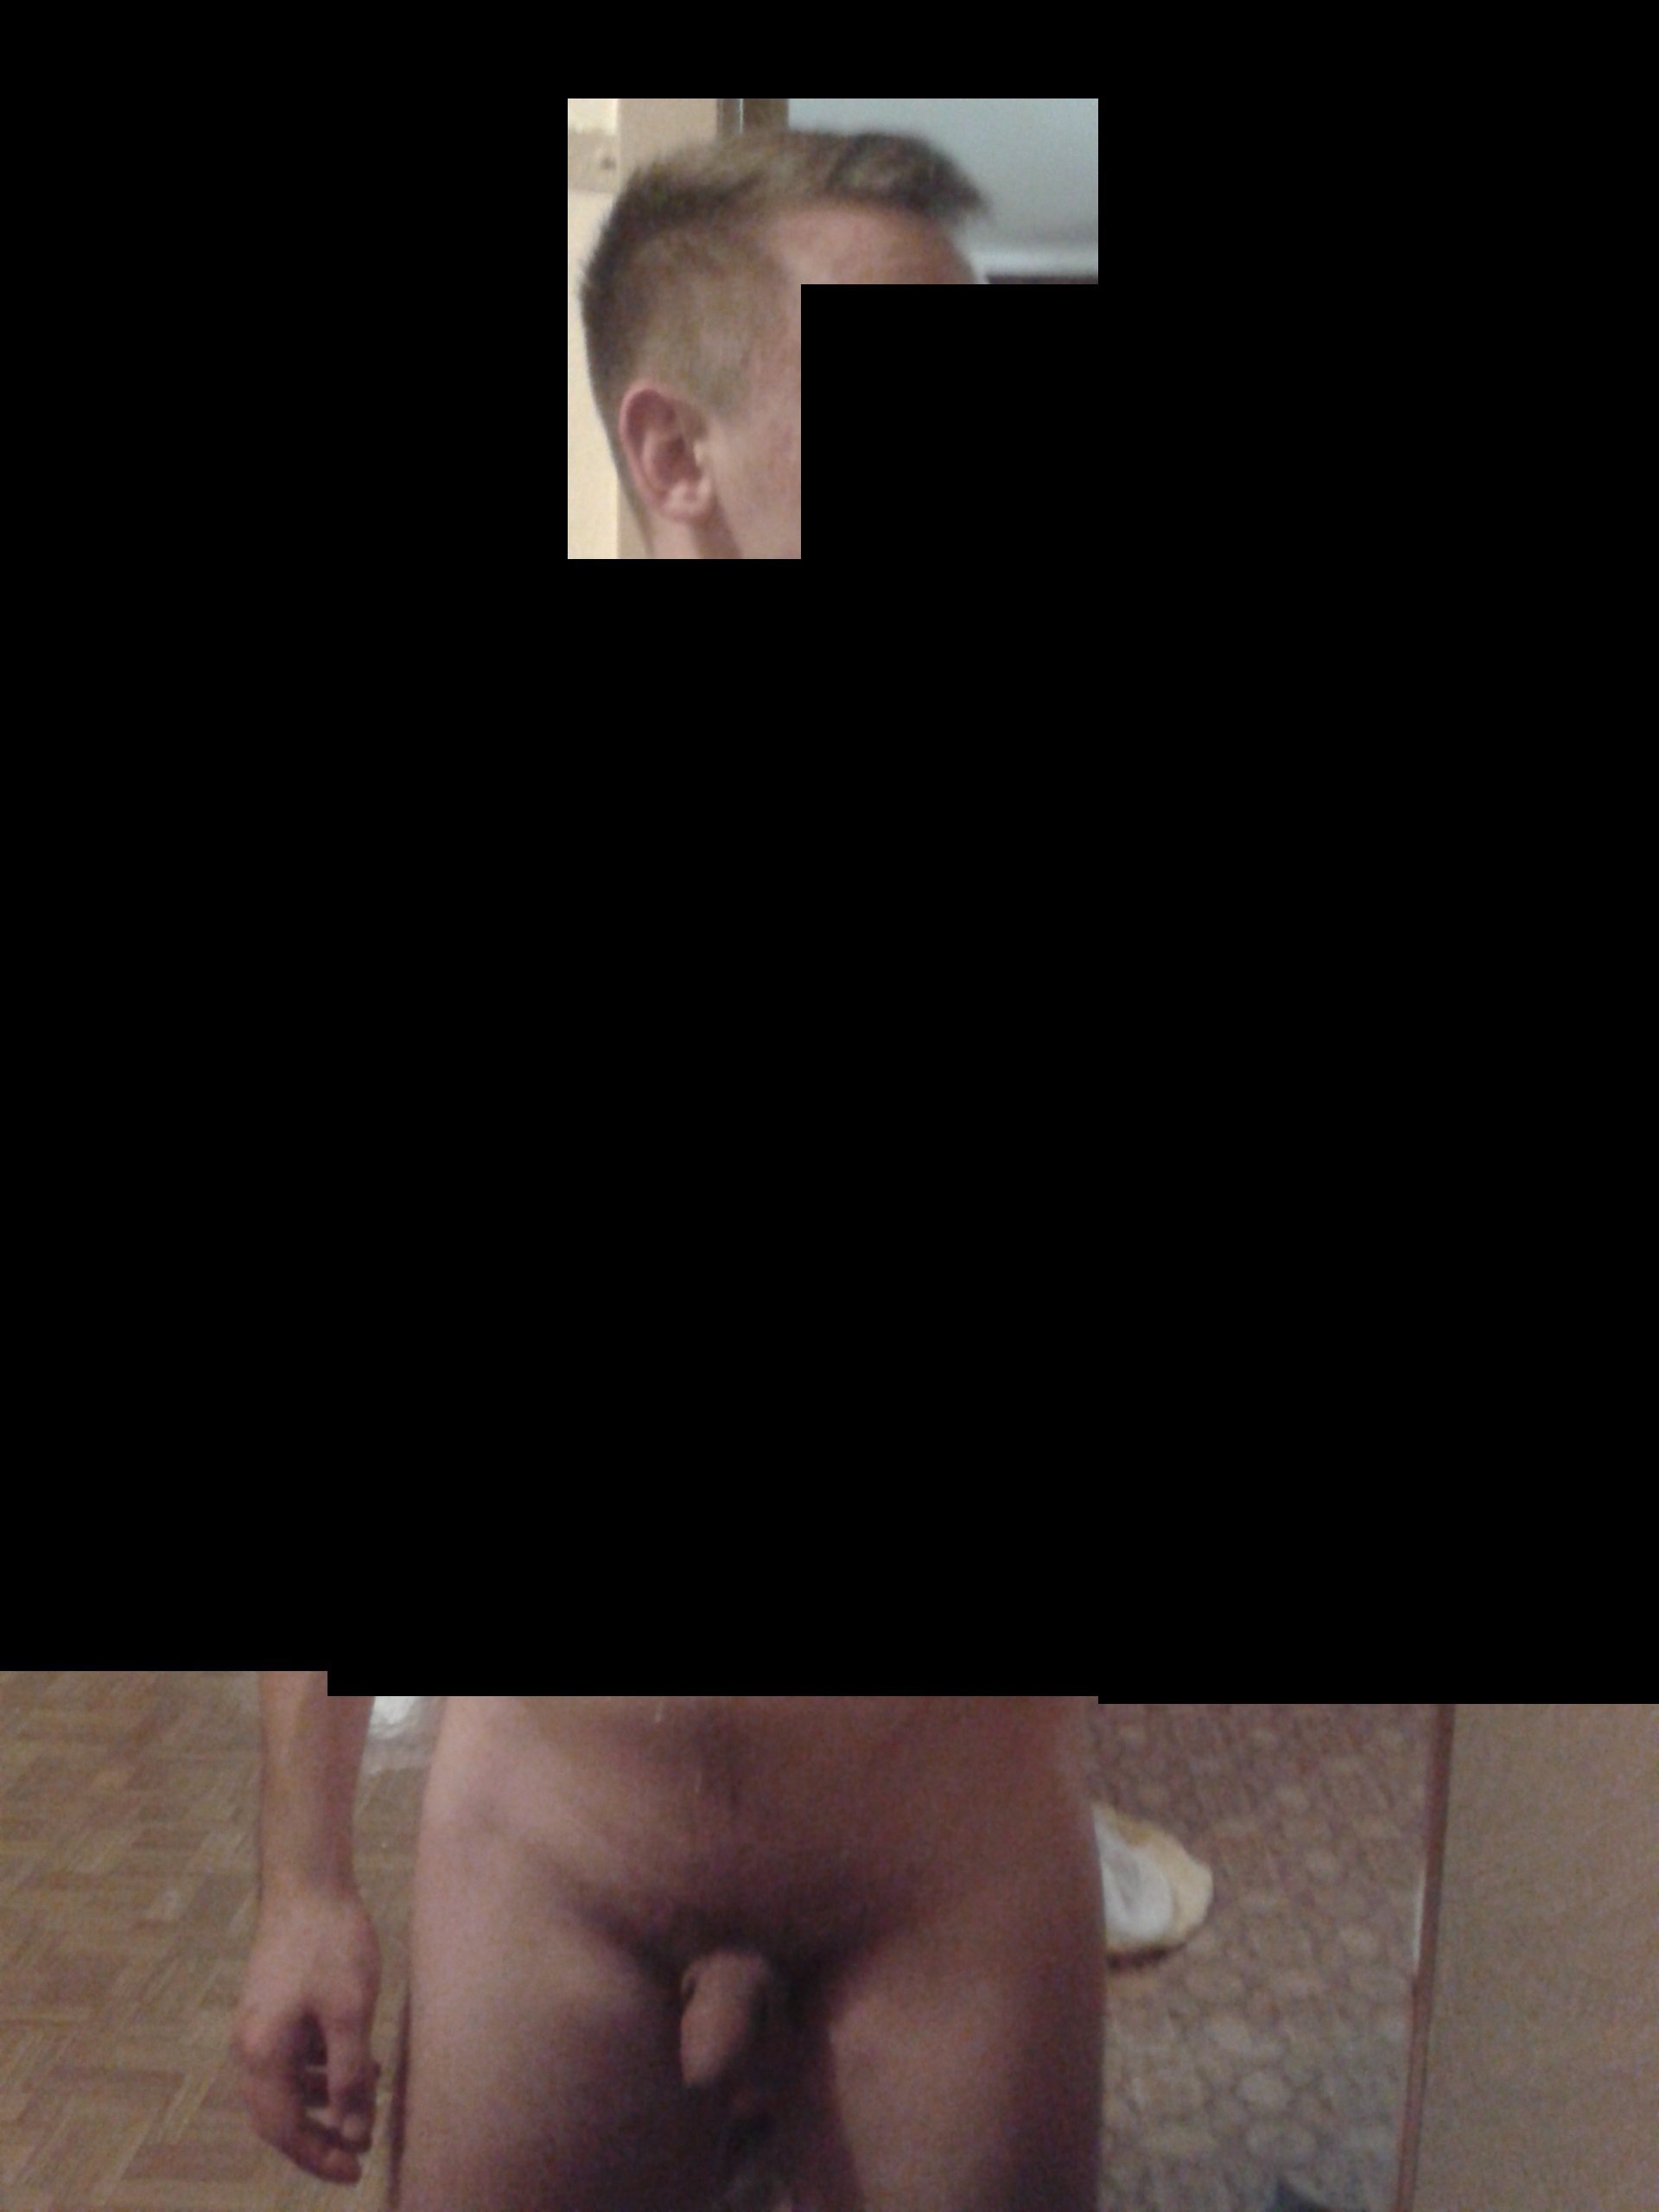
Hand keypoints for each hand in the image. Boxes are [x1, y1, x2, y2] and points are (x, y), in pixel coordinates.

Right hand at [233, 1885, 382, 2185]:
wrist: (307, 1882)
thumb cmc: (331, 1944)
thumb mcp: (350, 2012)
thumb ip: (349, 2076)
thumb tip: (354, 2134)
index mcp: (262, 2054)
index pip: (283, 2130)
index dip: (317, 2157)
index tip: (355, 2172)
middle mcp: (249, 2046)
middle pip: (278, 2115)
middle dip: (317, 2138)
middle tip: (358, 2152)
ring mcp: (258, 2025)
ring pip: (286, 2086)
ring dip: (322, 2102)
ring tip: (368, 2102)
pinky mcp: (272, 2006)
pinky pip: (292, 2057)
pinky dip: (321, 2071)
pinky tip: (357, 2061)